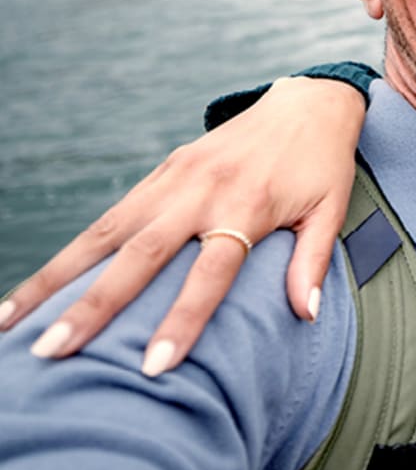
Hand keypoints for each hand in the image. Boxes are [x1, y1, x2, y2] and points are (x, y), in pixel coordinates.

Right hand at [0, 76, 365, 374]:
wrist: (307, 103)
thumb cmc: (321, 166)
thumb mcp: (331, 209)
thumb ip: (312, 262)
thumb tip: (306, 314)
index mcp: (249, 205)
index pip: (211, 272)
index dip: (183, 318)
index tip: (153, 365)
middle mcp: (202, 192)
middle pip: (140, 255)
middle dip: (94, 305)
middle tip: (52, 351)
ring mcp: (173, 180)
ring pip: (105, 234)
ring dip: (56, 279)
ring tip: (8, 325)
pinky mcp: (158, 174)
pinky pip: (107, 219)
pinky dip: (69, 253)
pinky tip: (36, 288)